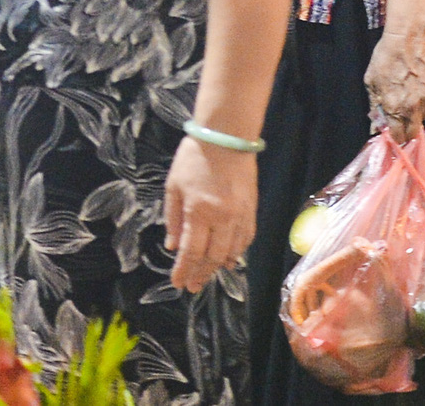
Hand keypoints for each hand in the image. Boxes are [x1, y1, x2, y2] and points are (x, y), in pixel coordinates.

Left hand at [164, 136, 257, 292]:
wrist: (227, 138)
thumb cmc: (193, 158)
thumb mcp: (173, 186)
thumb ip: (173, 219)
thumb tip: (172, 246)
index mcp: (198, 212)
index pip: (191, 252)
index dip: (183, 270)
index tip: (178, 283)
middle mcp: (222, 219)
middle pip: (212, 258)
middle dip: (201, 274)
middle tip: (192, 286)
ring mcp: (240, 217)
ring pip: (231, 253)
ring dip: (218, 267)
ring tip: (207, 275)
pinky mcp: (252, 211)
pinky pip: (245, 240)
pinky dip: (236, 253)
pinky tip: (228, 259)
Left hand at [365, 31, 424, 140]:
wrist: (409, 40)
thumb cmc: (385, 59)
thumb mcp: (371, 82)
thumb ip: (375, 105)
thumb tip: (376, 125)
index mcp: (395, 107)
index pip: (399, 136)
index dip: (395, 137)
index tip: (392, 135)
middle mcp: (414, 107)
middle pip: (414, 131)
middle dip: (406, 130)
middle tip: (400, 121)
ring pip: (424, 115)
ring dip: (415, 113)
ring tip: (408, 96)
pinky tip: (417, 86)